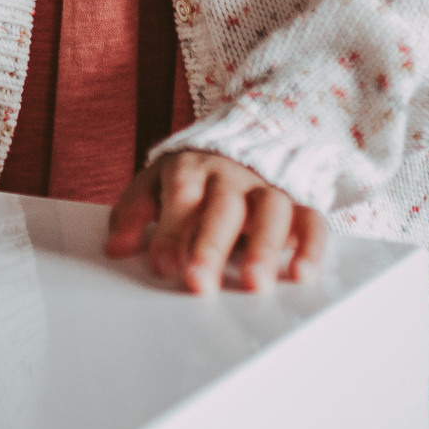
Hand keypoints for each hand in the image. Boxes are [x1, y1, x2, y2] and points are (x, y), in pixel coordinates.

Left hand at [108, 148, 326, 295]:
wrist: (240, 144)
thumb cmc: (193, 178)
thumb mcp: (155, 184)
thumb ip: (134, 212)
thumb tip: (116, 247)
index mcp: (191, 169)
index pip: (181, 196)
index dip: (172, 231)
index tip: (163, 266)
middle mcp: (231, 177)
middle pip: (224, 206)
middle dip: (212, 245)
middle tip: (200, 283)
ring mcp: (267, 189)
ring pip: (271, 211)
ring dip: (264, 247)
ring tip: (254, 283)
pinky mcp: (298, 204)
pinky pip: (312, 221)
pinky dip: (310, 246)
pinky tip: (301, 274)